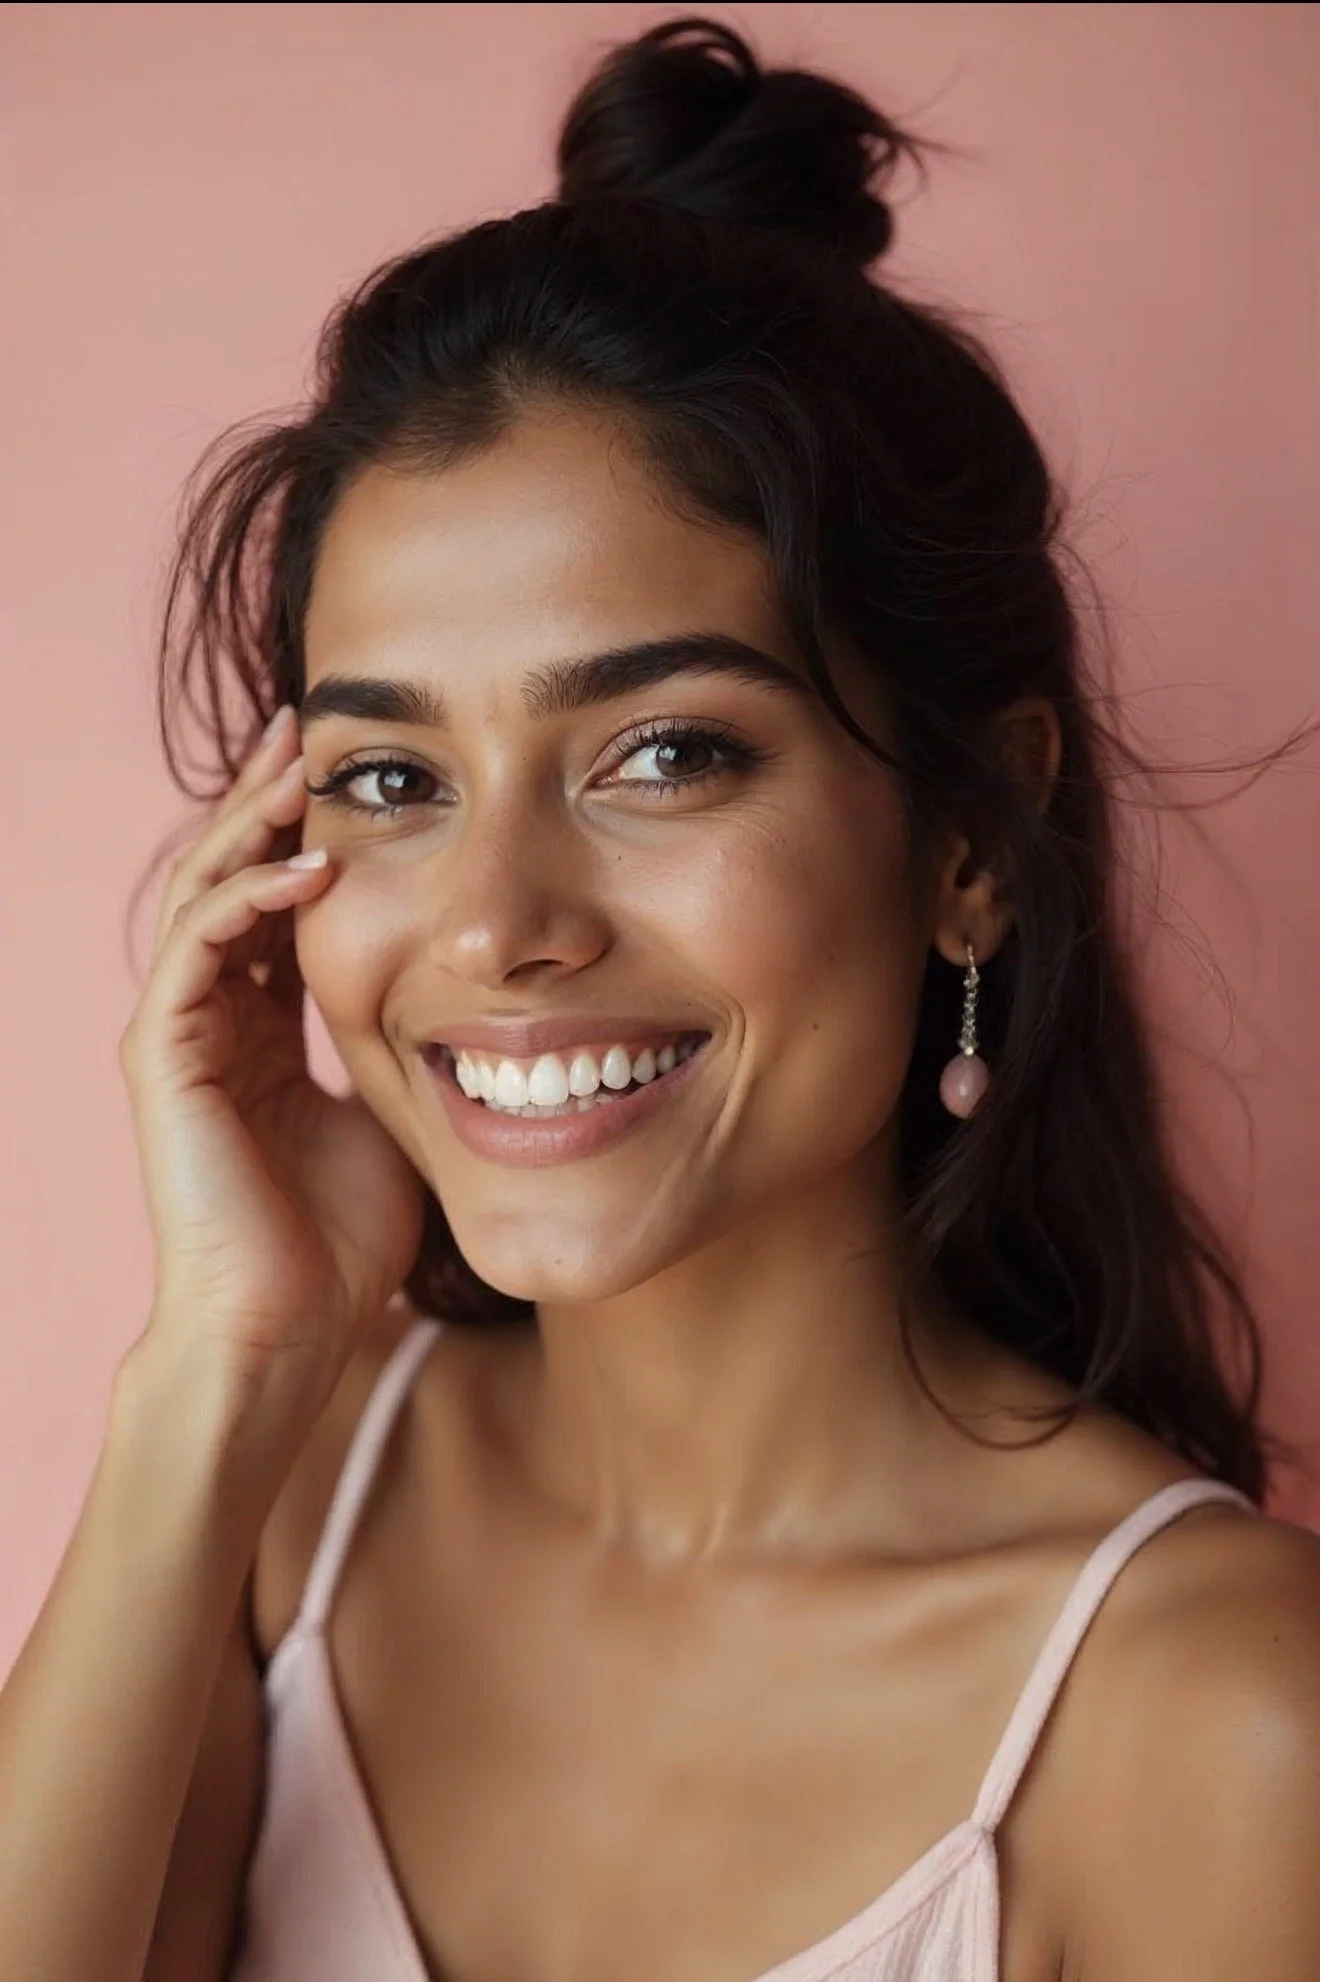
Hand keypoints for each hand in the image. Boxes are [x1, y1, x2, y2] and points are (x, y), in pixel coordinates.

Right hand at [119, 705, 424, 1430]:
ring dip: (256, 821)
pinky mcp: (164, 1056)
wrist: (289, 1327)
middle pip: (232, 873)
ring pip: (207, 890)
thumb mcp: (394, 1114)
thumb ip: (408, 1047)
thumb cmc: (344, 1239)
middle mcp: (213, 1016)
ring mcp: (181, 1032)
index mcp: (262, 1026)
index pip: (279, 898)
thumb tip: (479, 996)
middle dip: (270, 796)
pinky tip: (311, 863)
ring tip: (307, 761)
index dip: (312, 830)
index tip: (363, 769)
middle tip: (311, 722)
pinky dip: (250, 897)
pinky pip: (201, 949)